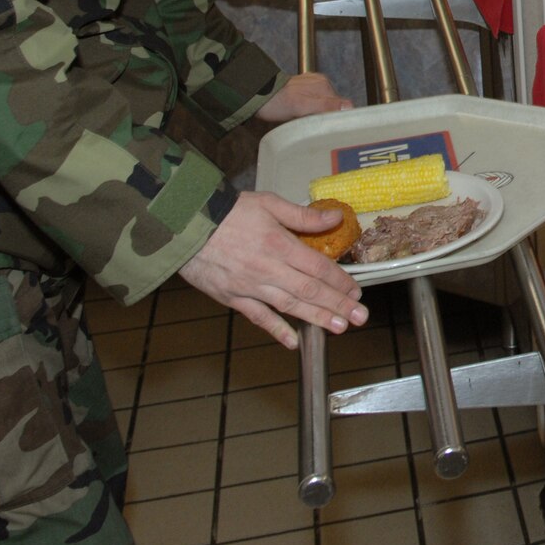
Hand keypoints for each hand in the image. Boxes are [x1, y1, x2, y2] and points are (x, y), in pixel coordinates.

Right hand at [177, 193, 367, 348]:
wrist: (184, 225)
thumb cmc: (227, 211)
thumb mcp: (268, 203)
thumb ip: (303, 216)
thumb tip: (335, 217)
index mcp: (279, 244)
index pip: (318, 266)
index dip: (340, 281)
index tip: (356, 291)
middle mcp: (268, 269)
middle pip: (309, 289)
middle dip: (337, 305)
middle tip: (360, 317)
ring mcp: (250, 286)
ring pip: (289, 306)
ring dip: (315, 318)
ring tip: (339, 328)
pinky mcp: (232, 297)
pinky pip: (257, 317)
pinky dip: (276, 330)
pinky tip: (293, 341)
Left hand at [258, 73, 352, 123]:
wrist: (257, 97)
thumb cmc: (276, 103)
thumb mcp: (301, 107)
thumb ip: (325, 106)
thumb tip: (348, 107)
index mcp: (323, 85)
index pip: (342, 105)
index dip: (337, 118)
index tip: (329, 128)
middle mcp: (320, 83)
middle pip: (334, 106)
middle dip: (327, 118)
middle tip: (313, 126)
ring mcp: (313, 86)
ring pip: (325, 106)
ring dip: (319, 116)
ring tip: (305, 121)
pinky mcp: (305, 90)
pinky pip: (316, 104)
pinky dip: (312, 112)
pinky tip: (302, 115)